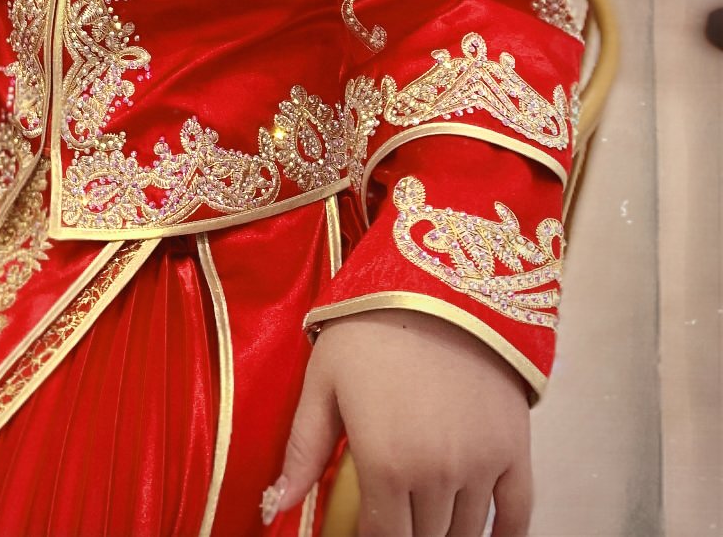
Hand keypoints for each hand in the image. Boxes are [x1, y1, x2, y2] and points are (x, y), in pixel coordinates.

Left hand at [264, 310, 531, 535]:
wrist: (438, 281)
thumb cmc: (370, 325)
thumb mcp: (323, 381)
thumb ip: (301, 451)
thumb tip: (274, 506)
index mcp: (384, 465)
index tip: (366, 529)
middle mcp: (436, 476)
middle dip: (406, 531)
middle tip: (395, 513)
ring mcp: (481, 465)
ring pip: (464, 532)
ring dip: (445, 532)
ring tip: (428, 516)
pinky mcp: (515, 448)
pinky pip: (518, 514)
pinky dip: (505, 536)